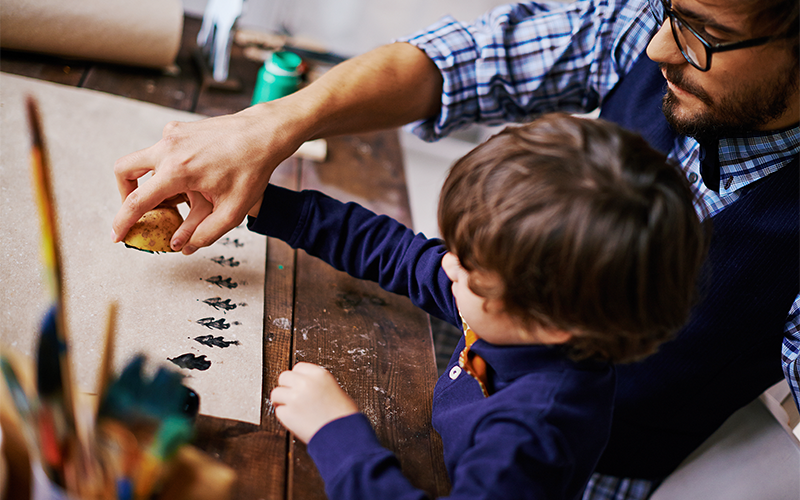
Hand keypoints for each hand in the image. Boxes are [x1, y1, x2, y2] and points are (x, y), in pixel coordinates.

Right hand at [111, 102, 303, 253]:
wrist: (264, 133)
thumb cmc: (252, 169)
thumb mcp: (232, 211)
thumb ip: (204, 233)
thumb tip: (181, 246)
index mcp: (177, 170)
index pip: (137, 201)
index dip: (123, 222)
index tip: (117, 236)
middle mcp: (168, 148)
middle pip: (124, 171)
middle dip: (125, 194)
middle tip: (140, 210)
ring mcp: (172, 134)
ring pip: (144, 160)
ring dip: (151, 180)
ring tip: (177, 198)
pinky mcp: (180, 129)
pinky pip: (162, 151)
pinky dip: (167, 167)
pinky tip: (194, 179)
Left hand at [270, 362, 358, 442]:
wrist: (344, 436)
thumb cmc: (343, 417)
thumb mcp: (335, 390)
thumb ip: (317, 385)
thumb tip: (303, 386)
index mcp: (320, 375)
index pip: (298, 367)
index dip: (298, 377)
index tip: (299, 385)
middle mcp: (305, 383)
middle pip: (284, 377)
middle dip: (286, 387)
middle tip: (291, 397)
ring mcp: (294, 398)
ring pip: (276, 393)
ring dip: (281, 401)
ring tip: (291, 410)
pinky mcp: (287, 414)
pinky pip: (279, 411)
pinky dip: (285, 417)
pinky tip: (296, 421)